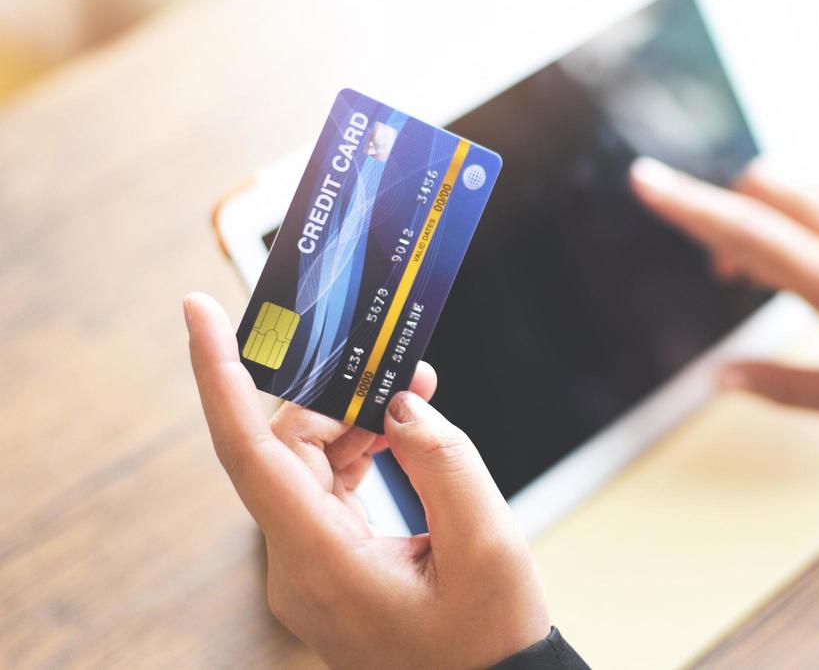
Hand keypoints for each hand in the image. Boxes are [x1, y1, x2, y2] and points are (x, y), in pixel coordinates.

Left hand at [184, 293, 548, 668]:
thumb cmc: (488, 638)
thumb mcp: (486, 543)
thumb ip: (441, 459)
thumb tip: (399, 406)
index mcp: (320, 562)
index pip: (248, 451)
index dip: (218, 375)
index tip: (200, 311)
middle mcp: (297, 564)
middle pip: (284, 448)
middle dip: (335, 393)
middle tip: (394, 359)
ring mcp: (310, 567)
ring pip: (305, 464)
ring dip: (354, 420)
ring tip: (414, 392)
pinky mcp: (330, 566)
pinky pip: (327, 489)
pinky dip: (360, 451)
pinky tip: (401, 432)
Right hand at [629, 158, 818, 421]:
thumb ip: (786, 388)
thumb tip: (720, 379)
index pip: (745, 229)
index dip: (688, 204)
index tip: (643, 180)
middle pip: (762, 185)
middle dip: (721, 211)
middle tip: (722, 276)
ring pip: (792, 185)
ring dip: (758, 214)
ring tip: (759, 280)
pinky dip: (792, 216)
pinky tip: (805, 265)